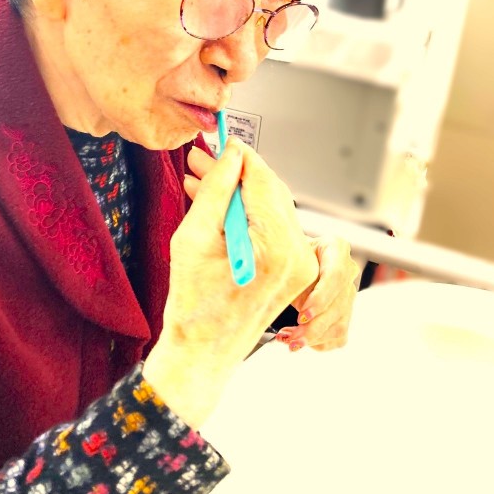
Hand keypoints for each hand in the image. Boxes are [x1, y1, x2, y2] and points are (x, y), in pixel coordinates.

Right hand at [143, 138, 318, 427]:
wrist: (202, 353)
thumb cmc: (194, 305)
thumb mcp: (194, 238)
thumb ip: (215, 191)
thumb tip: (229, 156)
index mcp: (276, 247)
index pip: (262, 181)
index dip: (240, 156)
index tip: (220, 139)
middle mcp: (298, 255)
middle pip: (270, 192)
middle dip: (235, 174)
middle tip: (200, 160)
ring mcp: (300, 264)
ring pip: (270, 208)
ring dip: (238, 193)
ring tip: (200, 181)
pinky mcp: (294, 269)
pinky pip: (272, 228)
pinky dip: (246, 215)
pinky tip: (217, 206)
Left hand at [275, 236, 359, 351]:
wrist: (293, 257)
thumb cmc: (289, 252)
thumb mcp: (288, 253)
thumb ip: (288, 268)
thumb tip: (277, 290)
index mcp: (336, 248)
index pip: (336, 276)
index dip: (320, 299)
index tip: (302, 315)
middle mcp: (348, 270)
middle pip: (338, 305)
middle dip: (313, 327)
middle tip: (291, 337)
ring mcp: (349, 292)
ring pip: (339, 324)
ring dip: (313, 338)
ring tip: (289, 341)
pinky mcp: (345, 312)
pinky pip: (338, 336)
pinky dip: (317, 343)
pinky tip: (297, 340)